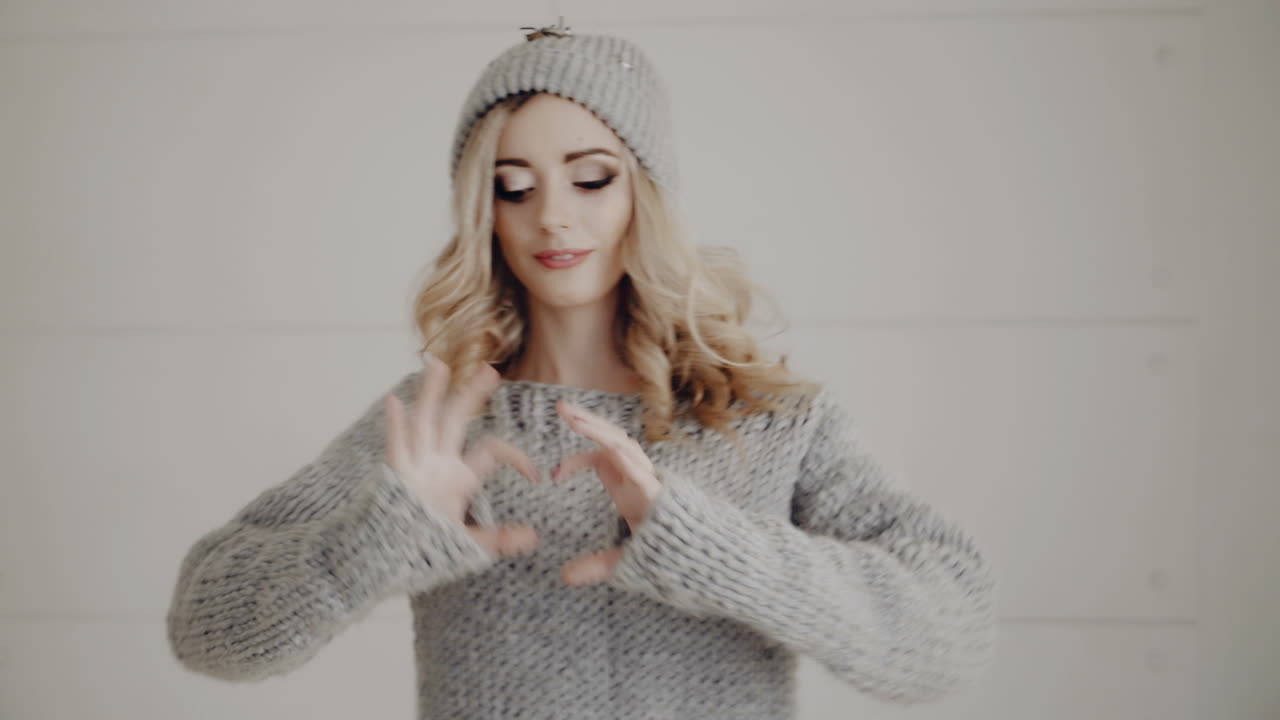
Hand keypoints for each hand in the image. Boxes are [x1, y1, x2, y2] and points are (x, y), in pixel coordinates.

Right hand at [384, 355, 542, 557]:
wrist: (385, 561)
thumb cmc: (425, 550)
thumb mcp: (468, 544)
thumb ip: (498, 539)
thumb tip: (533, 537)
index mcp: (458, 476)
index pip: (491, 451)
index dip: (515, 457)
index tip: (535, 475)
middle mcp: (437, 464)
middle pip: (456, 420)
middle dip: (472, 394)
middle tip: (490, 368)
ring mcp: (415, 468)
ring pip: (424, 423)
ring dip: (431, 394)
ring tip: (438, 364)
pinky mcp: (395, 480)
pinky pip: (395, 450)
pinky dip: (395, 427)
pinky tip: (395, 402)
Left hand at [551, 398, 662, 585]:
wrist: (709, 564)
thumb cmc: (671, 554)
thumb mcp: (624, 561)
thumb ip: (596, 565)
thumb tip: (564, 577)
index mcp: (630, 486)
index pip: (601, 458)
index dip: (575, 460)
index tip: (554, 477)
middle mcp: (641, 479)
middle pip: (613, 440)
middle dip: (588, 421)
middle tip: (561, 404)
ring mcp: (654, 485)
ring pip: (626, 447)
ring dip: (600, 431)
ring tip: (575, 419)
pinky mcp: (663, 499)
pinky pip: (644, 474)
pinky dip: (627, 460)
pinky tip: (610, 448)